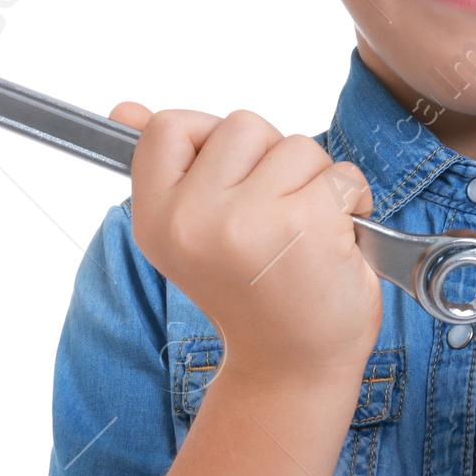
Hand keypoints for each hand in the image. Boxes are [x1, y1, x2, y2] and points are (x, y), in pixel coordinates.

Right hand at [110, 101, 380, 372]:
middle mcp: (192, 220)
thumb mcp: (191, 233)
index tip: (230, 181)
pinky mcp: (305, 226)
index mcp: (155, 218)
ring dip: (314, 180)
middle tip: (273, 220)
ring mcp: (248, 221)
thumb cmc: (252, 292)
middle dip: (271, 161)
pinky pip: (341, 173)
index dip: (209, 140)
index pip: (168, 127)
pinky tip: (336, 240)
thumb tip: (124, 108)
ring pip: (297, 145)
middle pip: (243, 124)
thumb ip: (166, 167)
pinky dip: (351, 200)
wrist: (291, 367)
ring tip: (304, 232)